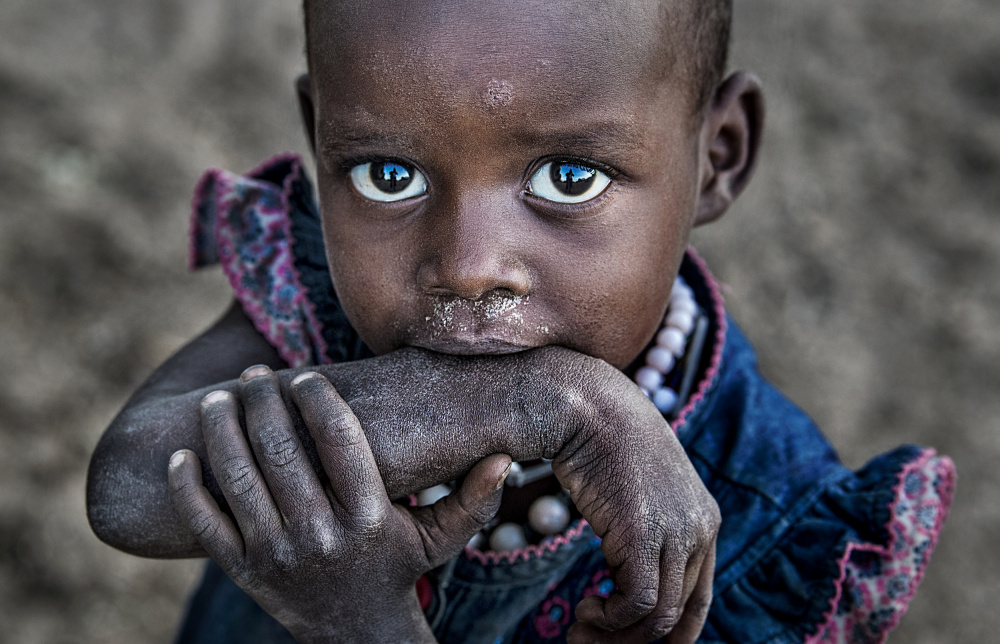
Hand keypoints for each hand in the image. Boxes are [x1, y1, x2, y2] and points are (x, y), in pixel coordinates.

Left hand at [167, 366, 510, 643]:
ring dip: (222, 430)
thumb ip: (473, 498)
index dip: (317, 399)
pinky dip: (188, 487)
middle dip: (263, 403)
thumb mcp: (440, 539)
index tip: (304, 376)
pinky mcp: (244, 572)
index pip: (339, 440)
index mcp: (368, 517)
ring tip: (218, 400)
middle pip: (282, 451)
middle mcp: (320, 534)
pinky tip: (183, 454)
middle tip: (254, 375)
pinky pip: (206, 524)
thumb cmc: (398, 570)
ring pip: (239, 479)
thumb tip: (507, 456)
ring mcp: (277, 554)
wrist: (356, 634)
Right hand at [554, 373, 720, 643]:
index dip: (674, 632)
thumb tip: (625, 564)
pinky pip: (638, 605)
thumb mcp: (637, 488)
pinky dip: (608, 620)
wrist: (587, 404)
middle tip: (587, 640)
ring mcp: (676, 531)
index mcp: (704, 518)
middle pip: (679, 614)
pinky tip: (583, 607)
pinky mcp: (644, 534)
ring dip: (614, 636)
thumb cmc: (602, 440)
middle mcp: (700, 527)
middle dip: (632, 640)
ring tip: (578, 631)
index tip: (636, 642)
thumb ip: (646, 524)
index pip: (700, 596)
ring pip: (659, 616)